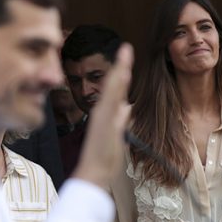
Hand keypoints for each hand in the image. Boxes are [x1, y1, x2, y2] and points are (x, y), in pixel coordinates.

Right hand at [73, 44, 132, 188]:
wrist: (93, 173)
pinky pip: (110, 100)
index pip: (117, 90)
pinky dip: (115, 86)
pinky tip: (121, 75)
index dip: (122, 73)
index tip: (127, 56)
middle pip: (113, 85)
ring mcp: (102, 115)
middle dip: (120, 66)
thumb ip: (121, 120)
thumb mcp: (117, 135)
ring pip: (112, 88)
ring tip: (126, 53)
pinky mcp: (102, 120)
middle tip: (126, 48)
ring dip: (119, 71)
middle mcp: (102, 111)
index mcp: (106, 114)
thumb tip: (127, 107)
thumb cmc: (104, 158)